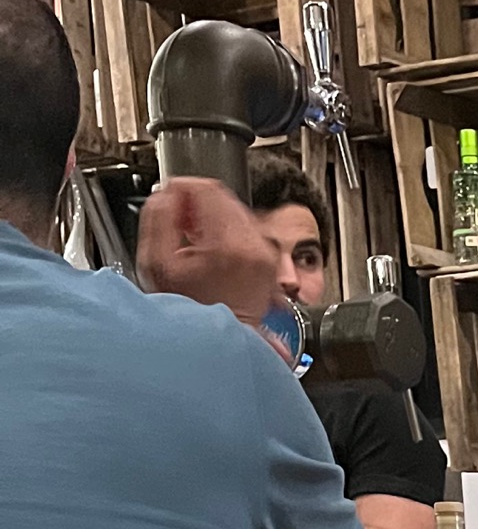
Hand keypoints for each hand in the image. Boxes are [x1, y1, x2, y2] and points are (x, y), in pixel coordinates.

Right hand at [137, 174, 281, 329]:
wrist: (218, 340)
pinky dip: (225, 233)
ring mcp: (265, 254)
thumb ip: (158, 221)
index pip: (208, 189)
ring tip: (192, 241)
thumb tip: (165, 196)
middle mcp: (253, 245)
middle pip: (223, 197)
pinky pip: (245, 231)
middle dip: (197, 204)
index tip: (170, 197)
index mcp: (227, 243)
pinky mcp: (268, 262)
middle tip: (179, 222)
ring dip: (211, 218)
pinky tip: (209, 252)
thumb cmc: (190, 311)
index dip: (183, 188)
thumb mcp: (157, 264)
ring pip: (234, 212)